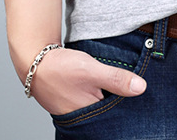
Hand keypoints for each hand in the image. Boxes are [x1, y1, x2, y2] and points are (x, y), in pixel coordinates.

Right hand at [25, 46, 146, 115]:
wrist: (35, 59)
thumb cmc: (61, 67)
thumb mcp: (92, 70)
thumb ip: (116, 79)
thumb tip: (141, 88)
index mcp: (89, 115)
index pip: (117, 114)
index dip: (129, 103)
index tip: (141, 91)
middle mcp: (82, 118)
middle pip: (109, 110)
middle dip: (119, 99)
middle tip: (131, 84)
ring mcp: (76, 110)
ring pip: (100, 103)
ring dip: (109, 93)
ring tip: (119, 81)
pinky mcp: (72, 101)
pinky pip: (91, 98)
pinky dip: (99, 90)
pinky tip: (104, 81)